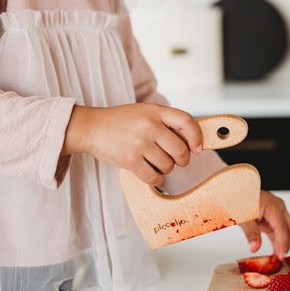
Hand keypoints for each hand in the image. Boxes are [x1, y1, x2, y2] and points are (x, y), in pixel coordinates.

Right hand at [62, 103, 202, 184]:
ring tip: (155, 162)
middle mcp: (149, 126)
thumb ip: (166, 123)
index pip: (186, 121)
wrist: (92, 127)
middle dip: (182, 160)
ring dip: (165, 169)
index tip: (197, 148)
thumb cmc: (121, 122)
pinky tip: (151, 173)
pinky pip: (154, 178)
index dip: (196, 137)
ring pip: (168, 166)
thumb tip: (192, 144)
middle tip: (175, 160)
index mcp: (155, 111)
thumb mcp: (145, 112)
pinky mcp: (129, 160)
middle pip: (180, 150)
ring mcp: (139, 143)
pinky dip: (156, 179)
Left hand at [238, 190, 289, 259]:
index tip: (281, 256)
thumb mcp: (242, 217)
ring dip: (282, 244)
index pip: (282, 228)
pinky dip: (277, 241)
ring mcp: (276, 212)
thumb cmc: (237, 198)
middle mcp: (278, 208)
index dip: (283, 244)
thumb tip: (255, 247)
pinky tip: (274, 251)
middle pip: (289, 230)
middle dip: (286, 245)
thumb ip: (250, 232)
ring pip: (285, 231)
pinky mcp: (270, 217)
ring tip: (277, 258)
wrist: (232, 190)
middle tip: (280, 260)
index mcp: (273, 206)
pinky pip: (277, 231)